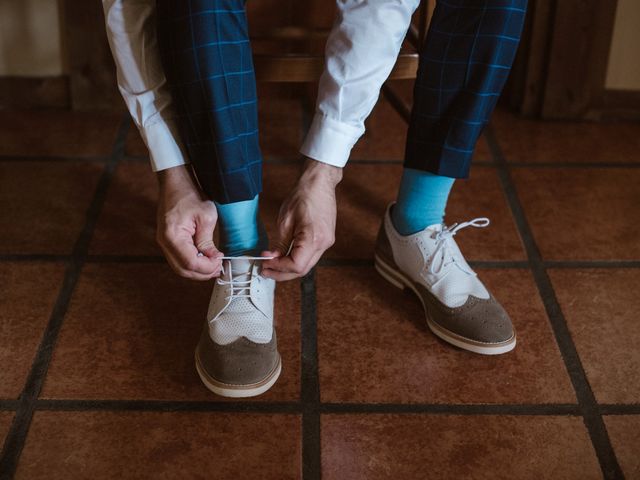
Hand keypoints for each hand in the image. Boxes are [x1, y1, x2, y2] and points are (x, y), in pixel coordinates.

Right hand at [156, 165, 222, 279]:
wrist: (175, 182)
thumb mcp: (206, 216)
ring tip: (214, 265)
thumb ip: (207, 241)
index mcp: (172, 236)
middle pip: (183, 270)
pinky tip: (204, 259)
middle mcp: (164, 242)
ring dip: (197, 270)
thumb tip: (213, 259)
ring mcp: (164, 242)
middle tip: (219, 268)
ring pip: (180, 267)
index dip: (207, 267)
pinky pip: (179, 259)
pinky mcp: (168, 241)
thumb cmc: (189, 194)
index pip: (190, 263)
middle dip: (203, 273)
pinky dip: (192, 263)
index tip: (220, 262)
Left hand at [262, 159, 341, 280]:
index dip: (278, 268)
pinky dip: (296, 259)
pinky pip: (310, 256)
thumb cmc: (303, 196)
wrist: (319, 183)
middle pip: (302, 270)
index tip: (264, 264)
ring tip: (272, 265)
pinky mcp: (326, 239)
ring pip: (307, 265)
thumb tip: (272, 258)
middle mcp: (324, 244)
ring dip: (289, 268)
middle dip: (282, 273)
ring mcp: (327, 242)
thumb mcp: (285, 220)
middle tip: (265, 270)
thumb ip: (280, 243)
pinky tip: (284, 257)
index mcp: (314, 238)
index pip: (296, 265)